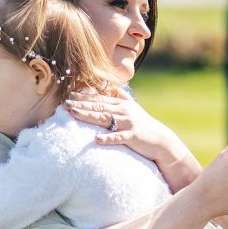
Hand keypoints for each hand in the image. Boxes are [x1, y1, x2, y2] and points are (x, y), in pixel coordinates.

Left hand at [64, 90, 187, 163]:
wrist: (161, 140)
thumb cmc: (143, 124)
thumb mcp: (132, 108)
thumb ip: (121, 97)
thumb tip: (110, 88)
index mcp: (122, 104)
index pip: (100, 99)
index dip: (84, 97)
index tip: (70, 96)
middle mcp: (124, 111)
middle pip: (100, 107)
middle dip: (82, 105)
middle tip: (66, 104)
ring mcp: (129, 124)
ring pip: (106, 119)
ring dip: (89, 116)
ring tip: (74, 114)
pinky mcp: (134, 137)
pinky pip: (119, 138)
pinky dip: (108, 138)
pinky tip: (96, 139)